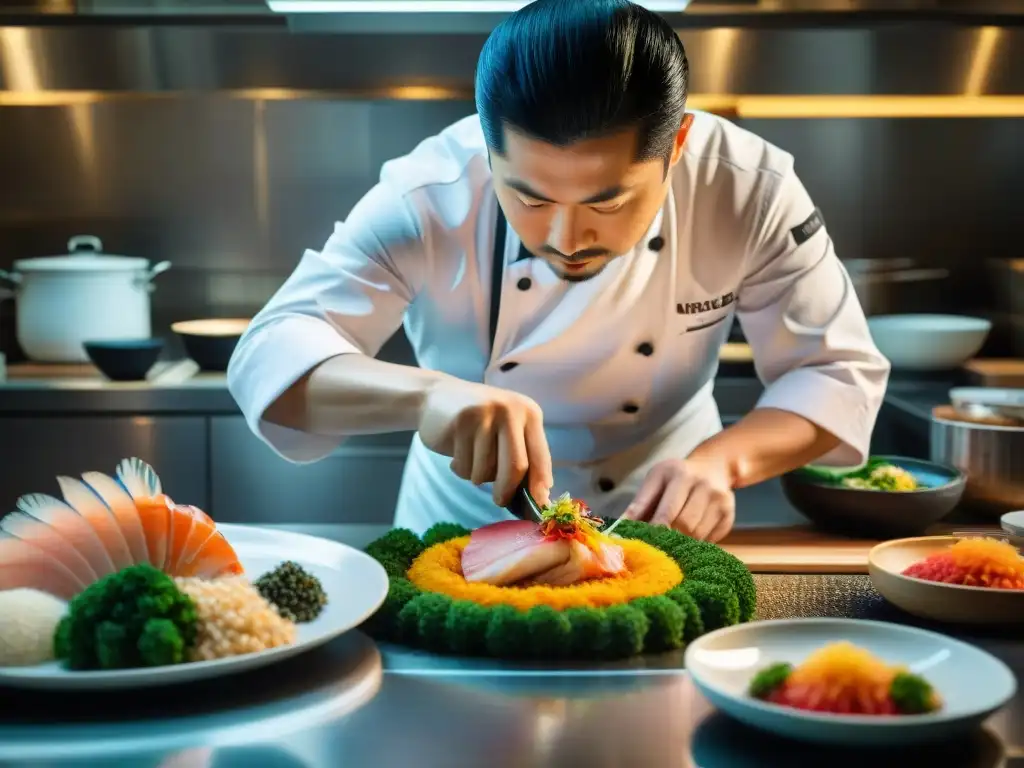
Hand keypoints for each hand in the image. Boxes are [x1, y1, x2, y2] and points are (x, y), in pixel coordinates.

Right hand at [417, 377, 552, 507]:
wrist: (437, 396)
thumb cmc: (479, 423)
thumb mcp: (507, 431)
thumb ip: (524, 456)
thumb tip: (541, 496)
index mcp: (529, 413)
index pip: (540, 456)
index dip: (539, 484)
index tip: (538, 505)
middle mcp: (510, 410)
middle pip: (516, 466)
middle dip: (507, 490)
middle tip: (499, 500)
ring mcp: (485, 414)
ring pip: (485, 470)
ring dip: (477, 477)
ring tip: (470, 459)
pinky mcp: (461, 422)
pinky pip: (464, 466)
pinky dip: (460, 469)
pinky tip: (457, 451)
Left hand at [621, 458, 735, 541]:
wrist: (714, 467)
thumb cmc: (676, 476)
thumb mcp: (656, 480)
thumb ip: (639, 503)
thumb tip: (620, 528)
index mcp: (682, 475)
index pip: (668, 511)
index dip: (656, 531)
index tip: (644, 543)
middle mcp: (705, 487)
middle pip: (685, 526)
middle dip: (668, 539)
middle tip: (655, 548)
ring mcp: (721, 503)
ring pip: (697, 536)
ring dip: (681, 543)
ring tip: (669, 543)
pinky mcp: (729, 517)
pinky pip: (710, 540)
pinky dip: (696, 544)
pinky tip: (688, 538)